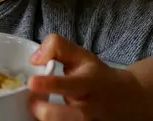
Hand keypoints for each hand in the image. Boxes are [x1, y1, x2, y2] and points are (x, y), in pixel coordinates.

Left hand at [29, 34, 147, 120]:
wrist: (129, 98)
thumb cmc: (96, 75)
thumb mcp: (80, 55)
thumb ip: (56, 47)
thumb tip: (34, 59)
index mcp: (87, 83)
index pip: (68, 84)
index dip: (48, 84)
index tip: (31, 82)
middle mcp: (89, 107)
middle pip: (68, 116)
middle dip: (46, 112)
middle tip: (32, 103)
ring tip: (37, 112)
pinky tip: (44, 119)